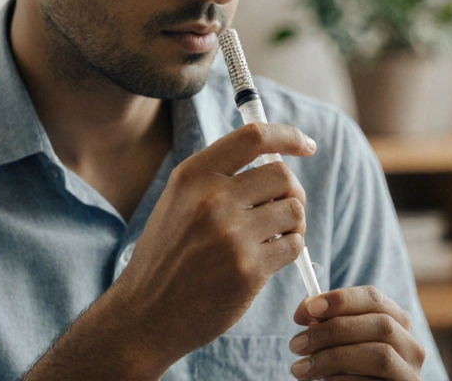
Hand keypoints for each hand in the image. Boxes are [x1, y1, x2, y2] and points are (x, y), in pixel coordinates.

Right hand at [107, 123, 316, 366]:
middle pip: (282, 175)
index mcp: (193, 176)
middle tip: (282, 208)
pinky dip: (289, 250)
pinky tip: (266, 259)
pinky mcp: (248, 270)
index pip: (254, 137)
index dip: (288, 136)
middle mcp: (212, 199)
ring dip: (292, 223)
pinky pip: (293, 245)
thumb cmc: (168, 255)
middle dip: (291, 191)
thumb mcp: (178, 201)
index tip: (307, 144)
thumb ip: (220, 176)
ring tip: (273, 236)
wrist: (144, 315)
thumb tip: (277, 155)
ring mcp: (231, 236)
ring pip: (293, 210)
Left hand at [288, 286, 425, 380]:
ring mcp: (409, 372)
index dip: (341, 299)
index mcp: (397, 322)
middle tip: (296, 344)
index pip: (374, 298)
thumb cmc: (351, 370)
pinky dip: (341, 380)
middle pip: (380, 324)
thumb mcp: (343, 343)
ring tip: (300, 369)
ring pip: (379, 354)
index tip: (309, 309)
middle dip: (333, 331)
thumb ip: (330, 323)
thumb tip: (306, 310)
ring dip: (332, 358)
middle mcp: (411, 345)